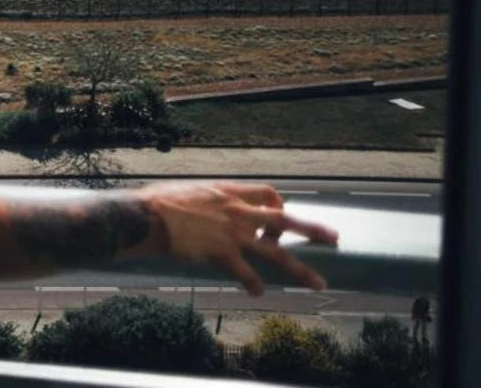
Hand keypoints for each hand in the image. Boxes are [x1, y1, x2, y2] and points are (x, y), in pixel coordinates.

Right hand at [137, 181, 338, 295]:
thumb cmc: (160, 202)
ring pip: (275, 251)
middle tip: (334, 238)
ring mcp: (232, 232)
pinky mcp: (221, 252)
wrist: (147, 216)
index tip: (282, 217)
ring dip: (300, 269)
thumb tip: (206, 205)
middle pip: (284, 219)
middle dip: (312, 229)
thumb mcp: (191, 190)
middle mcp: (237, 211)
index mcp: (229, 192)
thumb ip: (208, 198)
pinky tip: (259, 291)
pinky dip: (254, 283)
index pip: (268, 193)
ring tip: (318, 283)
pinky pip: (247, 272)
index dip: (280, 205)